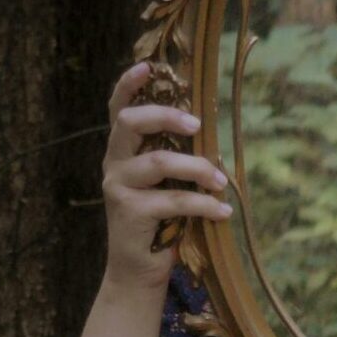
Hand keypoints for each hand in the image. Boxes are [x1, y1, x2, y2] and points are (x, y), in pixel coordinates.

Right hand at [101, 60, 231, 292]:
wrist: (138, 271)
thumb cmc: (158, 221)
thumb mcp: (164, 183)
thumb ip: (172, 155)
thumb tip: (207, 127)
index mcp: (121, 150)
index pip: (117, 109)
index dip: (128, 85)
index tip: (148, 66)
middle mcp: (113, 163)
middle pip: (129, 123)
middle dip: (165, 116)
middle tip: (197, 124)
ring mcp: (118, 187)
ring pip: (157, 161)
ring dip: (197, 167)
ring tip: (221, 180)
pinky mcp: (131, 213)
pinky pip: (173, 200)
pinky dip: (204, 204)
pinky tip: (223, 211)